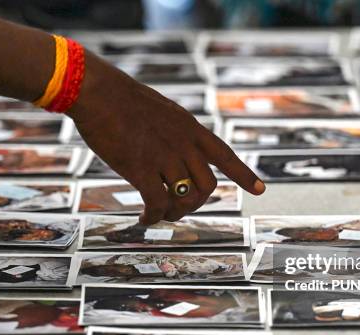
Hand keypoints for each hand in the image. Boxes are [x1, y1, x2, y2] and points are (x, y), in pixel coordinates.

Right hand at [68, 53, 264, 224]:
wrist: (98, 90)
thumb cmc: (123, 100)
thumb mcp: (163, 111)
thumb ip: (176, 133)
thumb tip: (179, 153)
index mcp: (191, 128)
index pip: (225, 154)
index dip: (244, 175)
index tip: (261, 190)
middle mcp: (184, 144)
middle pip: (208, 187)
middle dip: (196, 204)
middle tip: (179, 209)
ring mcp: (164, 157)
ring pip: (184, 198)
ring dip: (174, 213)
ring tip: (159, 214)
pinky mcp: (141, 169)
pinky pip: (157, 203)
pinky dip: (153, 217)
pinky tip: (143, 219)